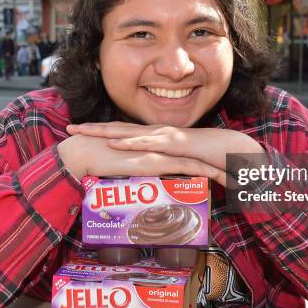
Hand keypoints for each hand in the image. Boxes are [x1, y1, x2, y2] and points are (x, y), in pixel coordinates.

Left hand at [65, 122, 266, 185]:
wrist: (237, 153)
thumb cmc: (211, 159)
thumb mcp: (181, 166)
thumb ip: (166, 169)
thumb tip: (151, 179)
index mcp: (158, 138)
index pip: (125, 134)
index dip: (102, 133)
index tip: (81, 134)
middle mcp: (159, 134)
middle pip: (120, 129)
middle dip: (94, 128)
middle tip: (69, 128)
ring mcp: (168, 137)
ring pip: (131, 132)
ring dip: (105, 131)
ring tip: (82, 131)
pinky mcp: (178, 144)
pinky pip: (151, 143)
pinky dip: (132, 143)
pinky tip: (115, 143)